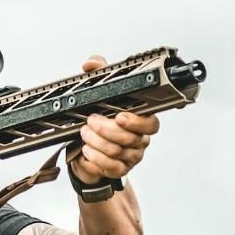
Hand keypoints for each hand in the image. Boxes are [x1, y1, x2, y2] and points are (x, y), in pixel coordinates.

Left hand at [70, 55, 159, 184]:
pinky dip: (95, 157)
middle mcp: (140, 140)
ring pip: (116, 151)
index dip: (136, 121)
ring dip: (96, 141)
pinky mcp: (119, 170)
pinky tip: (86, 150)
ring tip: (84, 134)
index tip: (119, 116)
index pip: (151, 123)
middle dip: (106, 129)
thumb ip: (99, 76)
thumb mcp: (100, 95)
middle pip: (129, 138)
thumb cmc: (101, 121)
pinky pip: (109, 166)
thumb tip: (90, 64)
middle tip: (90, 121)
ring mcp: (131, 157)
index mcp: (142, 122)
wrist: (89, 151)